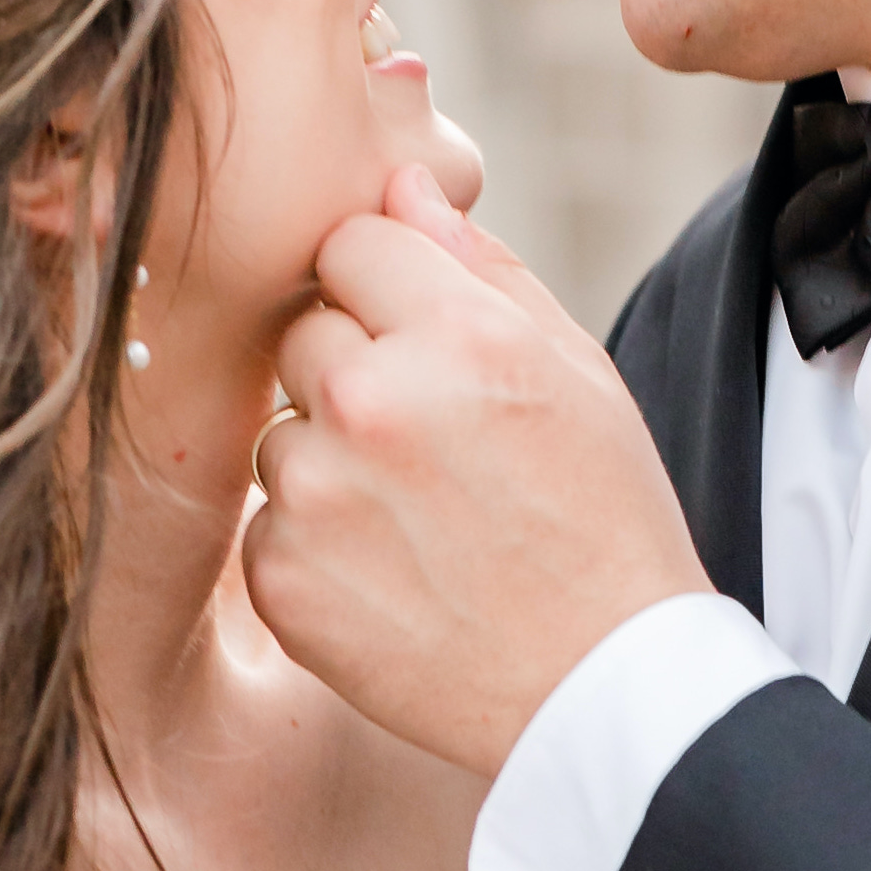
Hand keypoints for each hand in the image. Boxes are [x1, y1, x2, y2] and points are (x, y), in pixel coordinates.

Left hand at [243, 168, 711, 775]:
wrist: (601, 686)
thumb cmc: (602, 519)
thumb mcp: (577, 370)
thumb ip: (482, 266)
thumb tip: (400, 185)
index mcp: (457, 331)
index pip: (347, 242)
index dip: (385, 292)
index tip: (424, 346)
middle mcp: (372, 399)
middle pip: (299, 330)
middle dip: (349, 371)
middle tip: (430, 448)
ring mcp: (317, 492)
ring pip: (278, 431)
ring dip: (328, 462)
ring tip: (420, 523)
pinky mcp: (282, 577)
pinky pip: (267, 525)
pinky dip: (315, 548)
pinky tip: (393, 576)